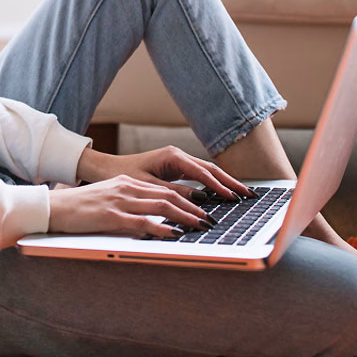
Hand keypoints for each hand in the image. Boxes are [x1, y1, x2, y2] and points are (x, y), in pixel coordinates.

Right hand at [48, 174, 214, 238]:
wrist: (54, 207)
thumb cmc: (79, 207)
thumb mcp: (108, 199)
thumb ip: (129, 204)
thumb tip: (152, 218)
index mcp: (126, 183)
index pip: (163, 189)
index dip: (186, 199)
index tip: (203, 209)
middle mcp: (126, 188)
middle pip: (167, 196)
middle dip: (193, 208)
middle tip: (211, 219)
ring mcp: (119, 201)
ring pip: (160, 206)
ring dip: (185, 217)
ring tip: (201, 226)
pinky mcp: (111, 216)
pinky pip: (142, 222)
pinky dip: (161, 228)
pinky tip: (174, 234)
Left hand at [77, 145, 252, 203]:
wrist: (107, 168)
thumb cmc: (124, 175)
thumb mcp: (148, 186)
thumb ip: (174, 193)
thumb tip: (200, 200)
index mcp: (172, 156)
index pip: (202, 172)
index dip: (219, 186)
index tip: (234, 198)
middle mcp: (177, 155)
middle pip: (210, 169)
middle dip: (230, 182)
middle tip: (249, 195)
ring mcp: (177, 161)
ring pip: (206, 172)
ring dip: (224, 183)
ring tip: (242, 195)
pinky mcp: (175, 168)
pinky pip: (199, 176)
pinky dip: (212, 184)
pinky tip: (223, 194)